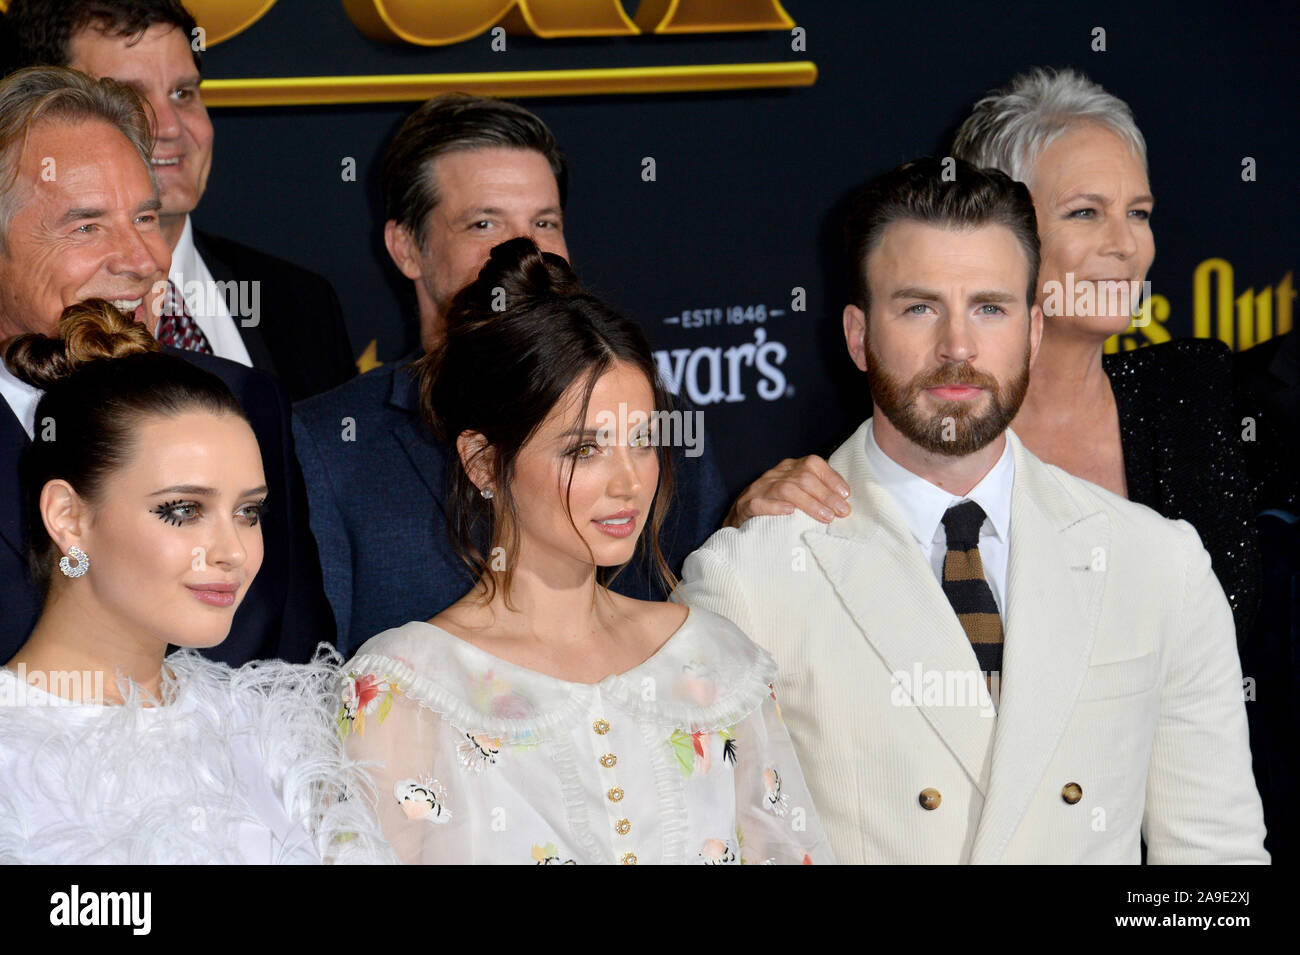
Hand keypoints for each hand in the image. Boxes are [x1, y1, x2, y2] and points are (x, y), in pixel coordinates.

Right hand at [723, 456, 849, 527]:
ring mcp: (759, 489)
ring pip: (786, 489)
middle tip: (841, 512)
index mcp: (788, 469)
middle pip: (803, 478)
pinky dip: (776, 507)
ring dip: (809, 503)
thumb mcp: (795, 496)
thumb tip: (844, 503)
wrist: (738, 521)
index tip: (846, 495)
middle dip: (826, 495)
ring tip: (825, 517)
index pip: (813, 464)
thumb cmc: (773, 509)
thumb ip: (815, 495)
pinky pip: (760, 503)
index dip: (831, 478)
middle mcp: (775, 475)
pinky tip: (790, 513)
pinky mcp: (746, 505)